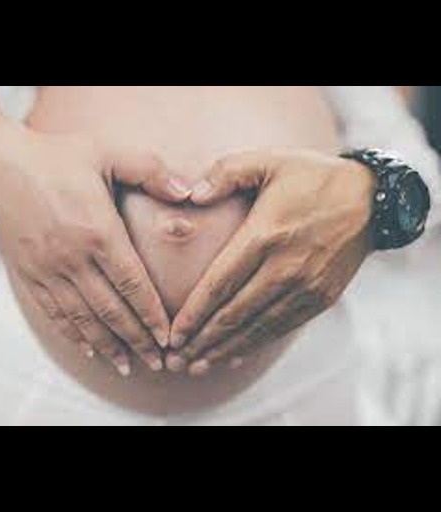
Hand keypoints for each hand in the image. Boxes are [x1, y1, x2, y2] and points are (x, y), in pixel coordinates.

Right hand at [0, 128, 189, 375]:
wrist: (1, 165)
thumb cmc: (59, 157)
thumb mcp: (108, 152)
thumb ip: (151, 172)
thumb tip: (189, 192)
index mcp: (98, 231)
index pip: (133, 284)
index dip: (152, 315)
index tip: (168, 337)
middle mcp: (74, 257)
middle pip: (112, 310)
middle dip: (137, 339)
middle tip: (156, 362)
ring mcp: (49, 269)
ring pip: (84, 318)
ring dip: (108, 345)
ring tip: (128, 366)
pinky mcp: (29, 274)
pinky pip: (54, 312)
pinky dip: (73, 334)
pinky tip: (88, 349)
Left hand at [168, 149, 375, 374]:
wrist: (370, 198)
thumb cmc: (312, 177)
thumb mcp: (268, 160)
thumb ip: (226, 173)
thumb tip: (191, 196)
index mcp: (266, 234)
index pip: (220, 283)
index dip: (194, 313)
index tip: (173, 334)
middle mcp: (285, 267)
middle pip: (234, 314)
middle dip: (202, 340)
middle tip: (176, 361)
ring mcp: (306, 286)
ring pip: (257, 328)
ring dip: (224, 350)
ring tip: (198, 366)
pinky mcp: (321, 297)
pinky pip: (282, 328)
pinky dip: (255, 345)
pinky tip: (234, 357)